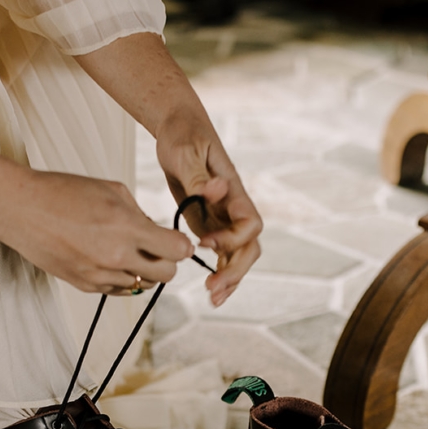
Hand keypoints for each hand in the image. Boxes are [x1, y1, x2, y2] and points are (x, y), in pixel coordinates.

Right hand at [0, 169, 193, 294]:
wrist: (21, 209)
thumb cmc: (63, 192)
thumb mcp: (111, 190)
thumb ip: (139, 214)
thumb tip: (156, 232)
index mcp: (126, 228)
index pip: (176, 250)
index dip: (183, 246)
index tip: (178, 241)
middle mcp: (115, 257)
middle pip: (166, 275)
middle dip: (168, 262)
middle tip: (160, 249)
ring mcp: (100, 275)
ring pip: (142, 286)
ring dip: (144, 271)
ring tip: (132, 252)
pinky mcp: (85, 286)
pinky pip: (119, 290)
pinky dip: (124, 278)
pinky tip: (114, 260)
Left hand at [155, 112, 262, 306]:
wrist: (177, 129)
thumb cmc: (183, 135)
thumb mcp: (185, 151)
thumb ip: (199, 177)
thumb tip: (217, 191)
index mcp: (234, 190)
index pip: (250, 223)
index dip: (232, 238)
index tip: (204, 242)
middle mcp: (233, 207)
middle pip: (250, 247)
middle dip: (235, 270)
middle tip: (212, 290)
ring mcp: (223, 218)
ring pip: (239, 255)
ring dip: (230, 279)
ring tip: (213, 299)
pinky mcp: (209, 223)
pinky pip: (222, 254)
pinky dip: (219, 272)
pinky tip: (210, 291)